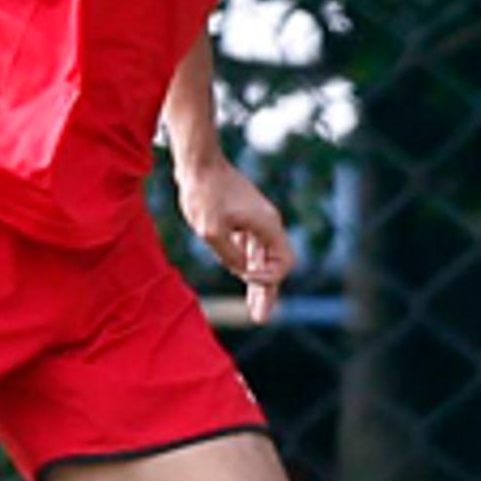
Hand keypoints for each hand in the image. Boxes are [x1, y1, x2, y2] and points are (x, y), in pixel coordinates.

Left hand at [177, 159, 294, 324]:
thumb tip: (241, 271)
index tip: (243, 275)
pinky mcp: (242, 217)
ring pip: (262, 258)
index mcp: (268, 225)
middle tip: (260, 318)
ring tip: (254, 309)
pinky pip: (250, 247)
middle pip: (275, 266)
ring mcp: (255, 221)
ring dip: (257, 283)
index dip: (267, 279)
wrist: (197, 162)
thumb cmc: (204, 193)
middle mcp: (267, 224)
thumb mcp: (211, 231)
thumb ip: (230, 256)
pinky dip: (247, 265)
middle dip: (267, 293)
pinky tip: (240, 276)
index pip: (283, 264)